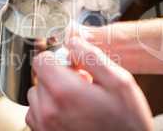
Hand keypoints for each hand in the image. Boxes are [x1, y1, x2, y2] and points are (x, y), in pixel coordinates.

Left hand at [26, 37, 152, 130]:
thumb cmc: (126, 121)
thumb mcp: (119, 81)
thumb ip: (91, 56)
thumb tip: (72, 40)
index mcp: (63, 91)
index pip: (41, 60)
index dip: (57, 58)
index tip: (72, 66)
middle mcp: (47, 110)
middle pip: (39, 77)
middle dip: (57, 76)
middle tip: (80, 85)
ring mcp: (43, 125)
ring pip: (36, 95)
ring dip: (51, 93)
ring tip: (75, 101)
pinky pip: (36, 113)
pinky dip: (48, 109)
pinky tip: (69, 113)